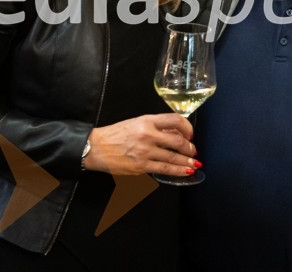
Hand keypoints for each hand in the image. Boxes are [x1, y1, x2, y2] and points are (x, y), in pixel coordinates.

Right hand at [82, 114, 197, 176]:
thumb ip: (156, 126)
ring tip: (194, 163)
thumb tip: (176, 133)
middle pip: (177, 141)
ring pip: (173, 157)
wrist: (96, 147)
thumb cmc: (116, 134)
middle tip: (194, 151)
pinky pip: (164, 169)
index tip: (191, 133)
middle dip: (189, 148)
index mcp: (147, 121)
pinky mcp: (141, 166)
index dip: (187, 127)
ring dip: (187, 161)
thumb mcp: (137, 122)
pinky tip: (185, 171)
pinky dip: (178, 171)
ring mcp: (145, 151)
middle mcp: (147, 135)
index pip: (174, 120)